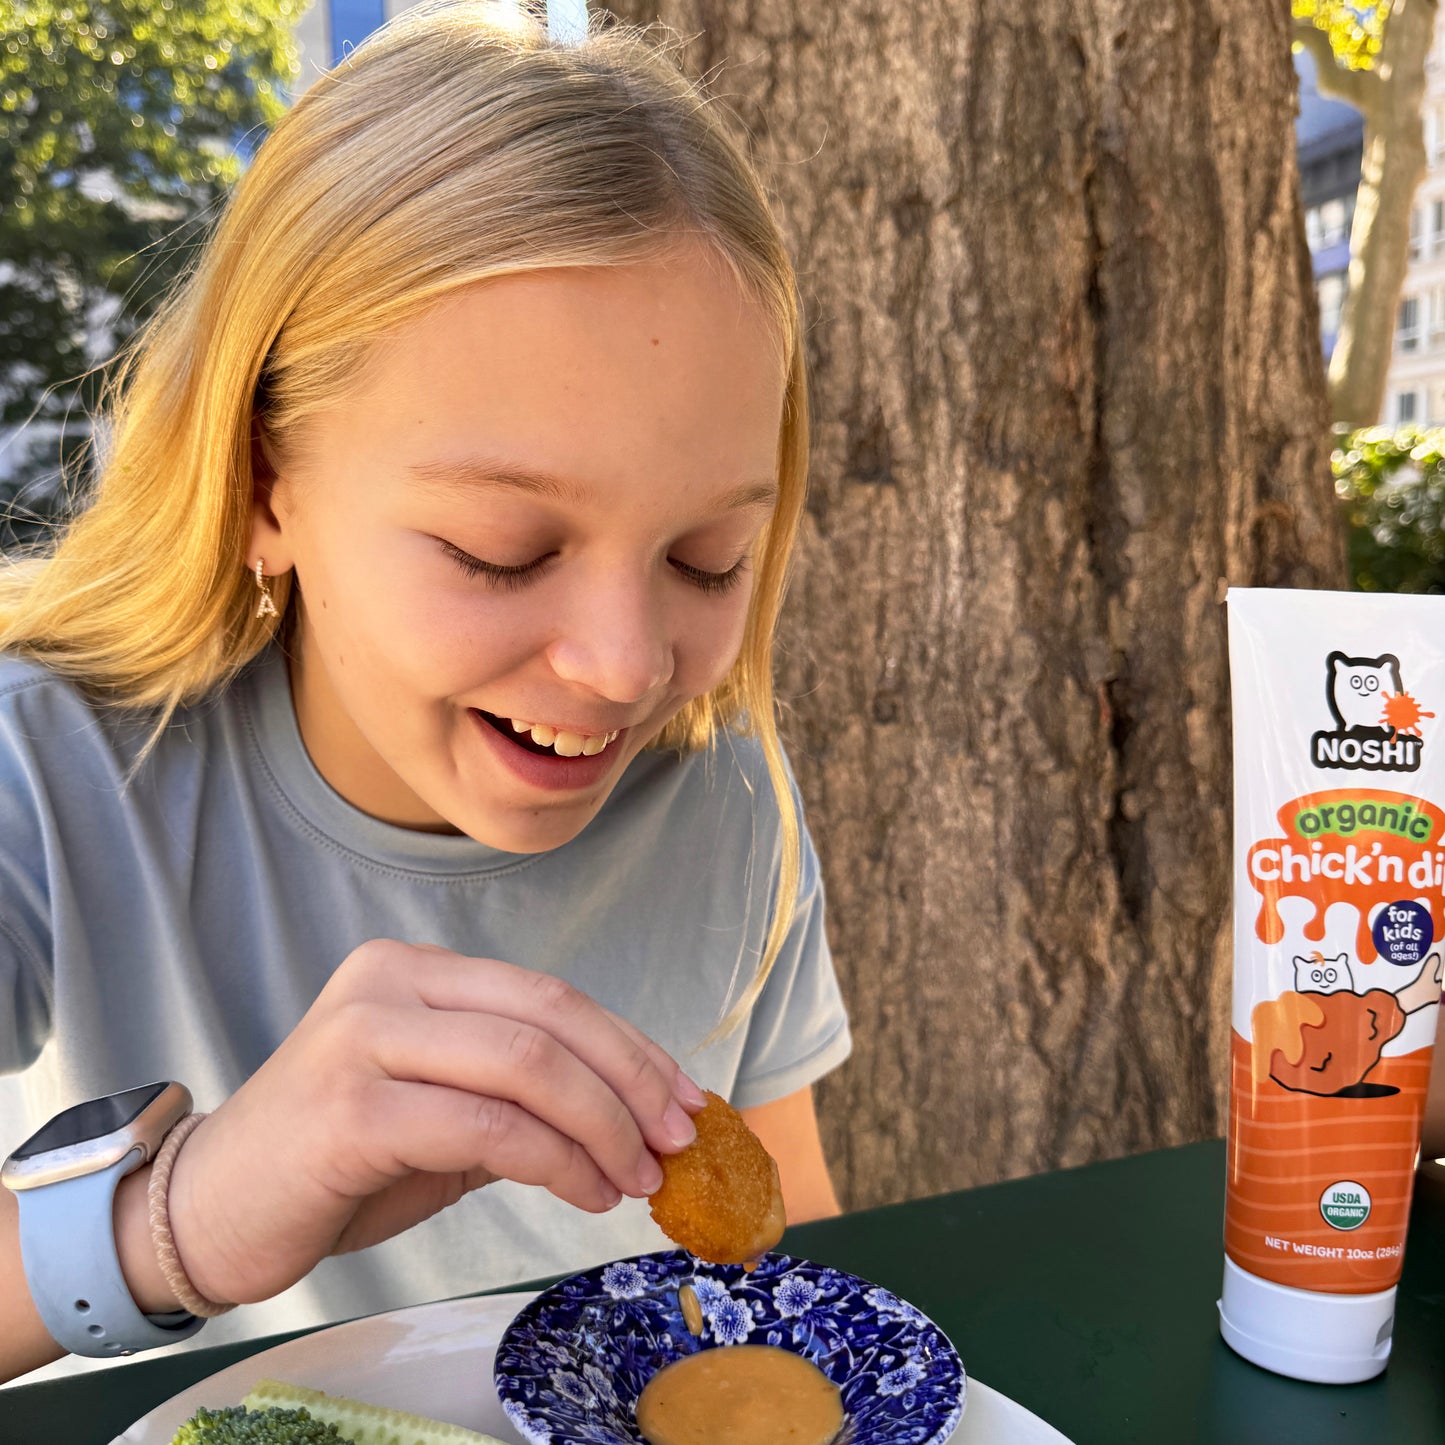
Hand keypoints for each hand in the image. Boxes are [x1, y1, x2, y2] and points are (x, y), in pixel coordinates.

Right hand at [163, 939, 703, 1306]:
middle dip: (632, 1081)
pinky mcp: (352, 1109)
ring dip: (603, 1128)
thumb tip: (634, 1115)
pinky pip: (487, 1126)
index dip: (629, 1045)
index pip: (549, 995)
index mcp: (416, 969)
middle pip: (549, 1018)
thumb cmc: (335, 1162)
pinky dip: (556, 1162)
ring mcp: (365, 1038)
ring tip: (637, 1178)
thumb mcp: (441, 1108)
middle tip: (678, 1140)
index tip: (684, 1097)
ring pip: (527, 1066)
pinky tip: (584, 1191)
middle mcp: (389, 982)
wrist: (209, 1209)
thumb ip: (518, 1095)